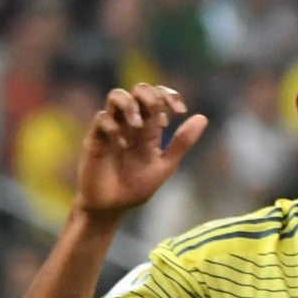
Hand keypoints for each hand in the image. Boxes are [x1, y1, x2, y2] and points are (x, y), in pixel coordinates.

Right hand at [72, 84, 207, 220]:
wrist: (112, 207)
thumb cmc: (136, 187)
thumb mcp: (164, 166)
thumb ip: (181, 143)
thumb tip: (203, 118)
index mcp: (150, 126)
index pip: (159, 96)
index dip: (170, 96)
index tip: (180, 112)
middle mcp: (130, 122)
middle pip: (139, 89)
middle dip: (151, 97)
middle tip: (159, 119)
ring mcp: (112, 127)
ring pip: (116, 95)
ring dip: (130, 105)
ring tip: (137, 125)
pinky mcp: (95, 138)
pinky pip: (102, 118)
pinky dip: (114, 127)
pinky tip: (122, 145)